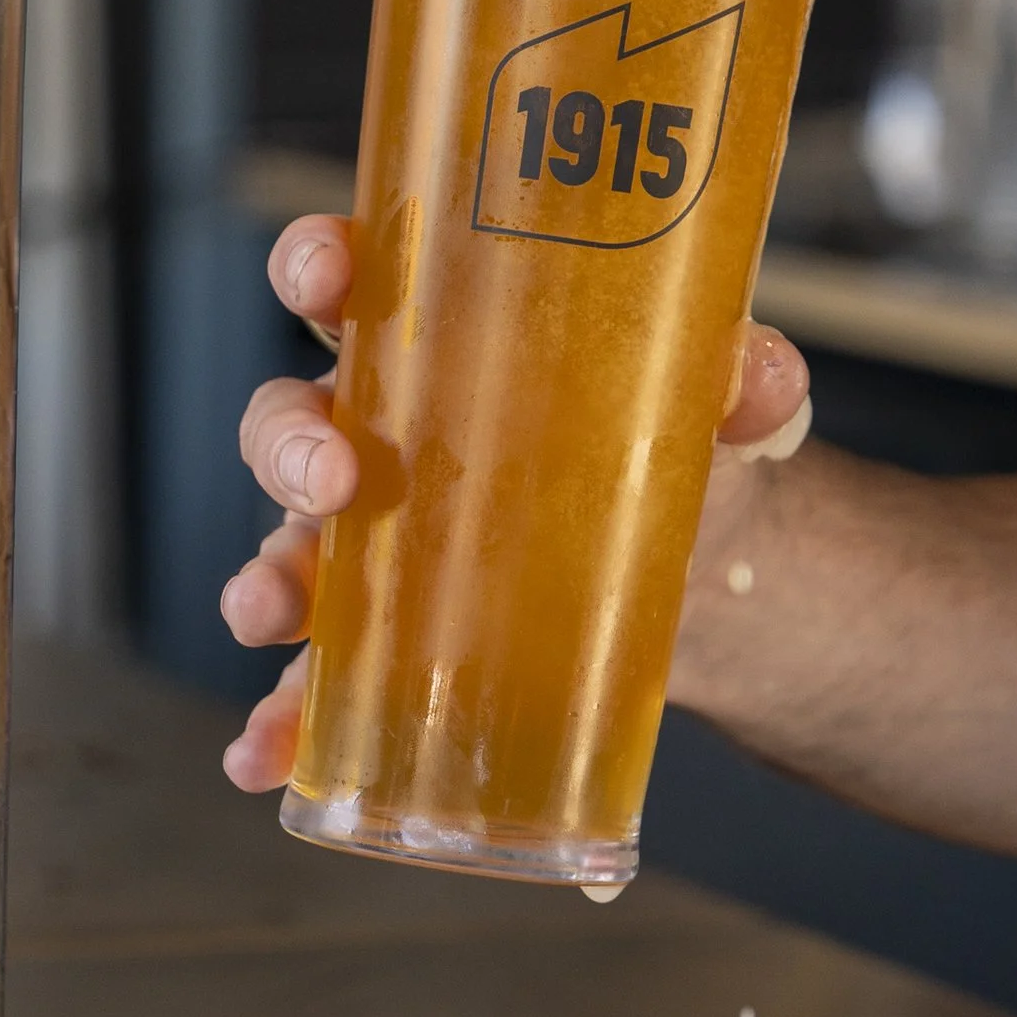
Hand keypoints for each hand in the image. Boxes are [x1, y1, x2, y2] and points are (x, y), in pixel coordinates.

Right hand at [221, 209, 811, 790]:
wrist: (711, 577)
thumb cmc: (682, 448)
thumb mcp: (716, 404)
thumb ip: (742, 379)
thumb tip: (752, 374)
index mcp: (444, 346)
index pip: (355, 283)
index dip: (317, 263)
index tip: (326, 271)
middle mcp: (385, 438)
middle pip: (290, 421)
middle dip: (287, 445)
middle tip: (334, 479)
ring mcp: (378, 548)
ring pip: (288, 551)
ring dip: (264, 584)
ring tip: (270, 617)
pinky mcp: (394, 643)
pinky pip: (314, 681)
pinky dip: (282, 717)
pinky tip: (272, 754)